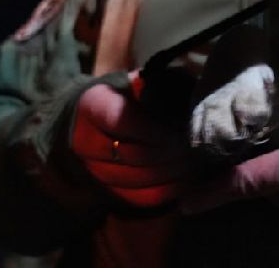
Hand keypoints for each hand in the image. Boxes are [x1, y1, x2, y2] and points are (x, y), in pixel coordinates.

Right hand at [71, 72, 191, 207]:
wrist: (97, 118)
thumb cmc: (129, 94)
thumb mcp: (140, 82)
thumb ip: (157, 88)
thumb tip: (184, 104)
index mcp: (93, 105)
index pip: (121, 121)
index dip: (152, 130)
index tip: (178, 132)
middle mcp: (85, 139)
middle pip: (129, 154)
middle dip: (166, 153)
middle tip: (193, 149)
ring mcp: (92, 168)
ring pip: (133, 179)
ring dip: (168, 174)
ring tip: (192, 164)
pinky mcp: (104, 188)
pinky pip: (135, 197)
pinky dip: (163, 192)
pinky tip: (184, 182)